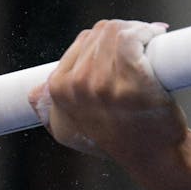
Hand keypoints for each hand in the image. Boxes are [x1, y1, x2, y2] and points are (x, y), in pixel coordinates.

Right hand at [28, 20, 190, 183]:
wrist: (155, 158)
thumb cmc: (123, 138)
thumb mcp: (75, 128)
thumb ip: (52, 107)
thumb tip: (35, 93)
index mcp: (58, 90)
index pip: (84, 40)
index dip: (107, 41)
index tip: (123, 46)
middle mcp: (77, 86)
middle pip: (102, 32)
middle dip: (124, 34)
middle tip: (142, 47)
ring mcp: (102, 84)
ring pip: (118, 31)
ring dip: (138, 31)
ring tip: (150, 44)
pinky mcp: (130, 81)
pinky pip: (132, 37)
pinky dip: (145, 31)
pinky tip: (154, 37)